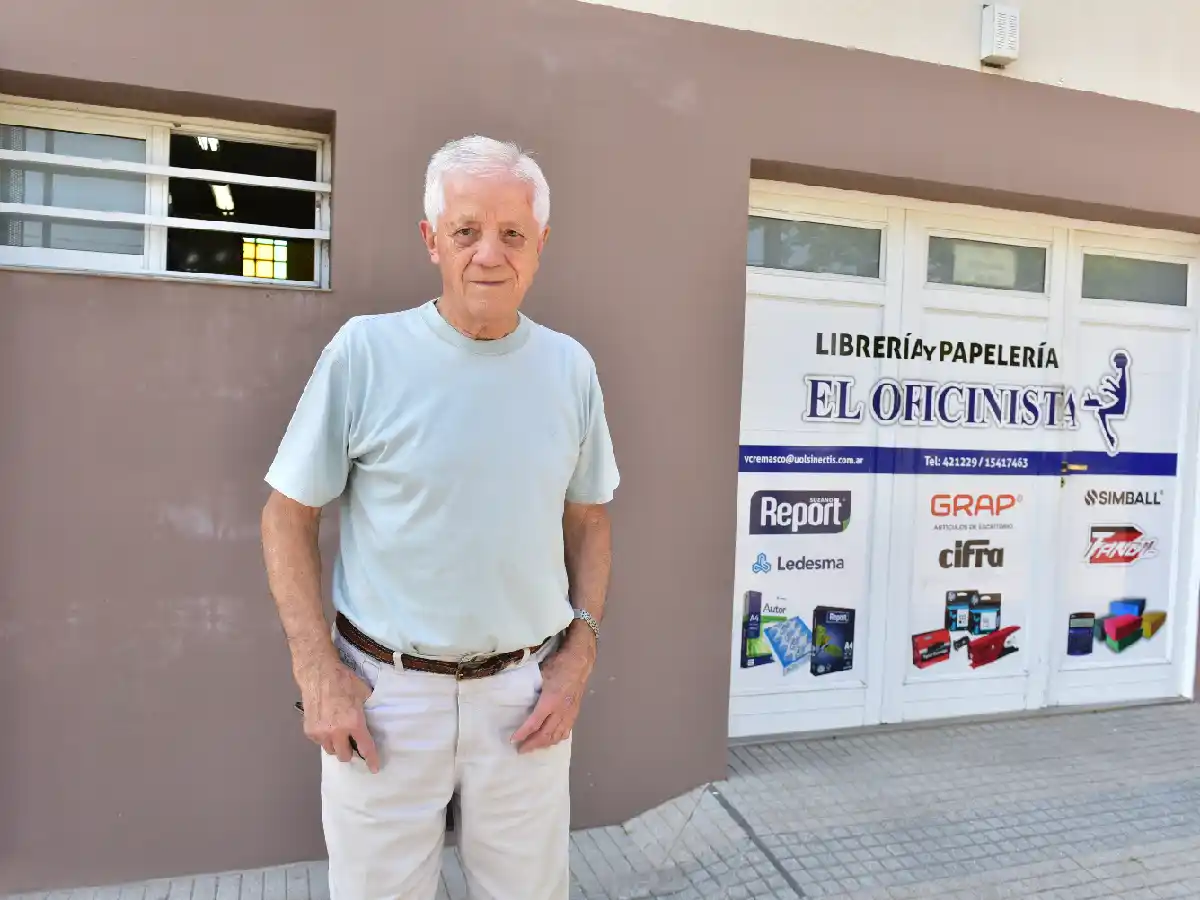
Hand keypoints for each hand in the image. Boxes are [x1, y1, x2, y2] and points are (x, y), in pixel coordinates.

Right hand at [298, 654, 380, 772]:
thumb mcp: (363, 693)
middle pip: (344, 756)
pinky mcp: (309, 730)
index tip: (374, 768)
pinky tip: (326, 724)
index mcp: (354, 722)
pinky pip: (319, 742)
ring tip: (338, 731)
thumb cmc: (344, 680)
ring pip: (330, 750)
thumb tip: (372, 718)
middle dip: (349, 751)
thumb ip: (366, 710)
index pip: (365, 747)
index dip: (371, 759)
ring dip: (336, 745)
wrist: (319, 673)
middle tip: (351, 741)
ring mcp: (321, 732)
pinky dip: (324, 737)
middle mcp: (337, 731)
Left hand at [511, 627, 594, 753]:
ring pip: (557, 736)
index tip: (513, 740)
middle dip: (532, 743)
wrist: (580, 661)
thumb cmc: (559, 664)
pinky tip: (550, 741)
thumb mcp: (540, 674)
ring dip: (544, 744)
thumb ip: (531, 688)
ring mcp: (570, 713)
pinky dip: (556, 739)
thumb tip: (518, 697)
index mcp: (551, 700)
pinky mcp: (575, 712)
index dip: (523, 733)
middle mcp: (561, 710)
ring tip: (533, 747)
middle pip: (546, 734)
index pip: (535, 722)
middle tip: (520, 749)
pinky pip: (566, 731)